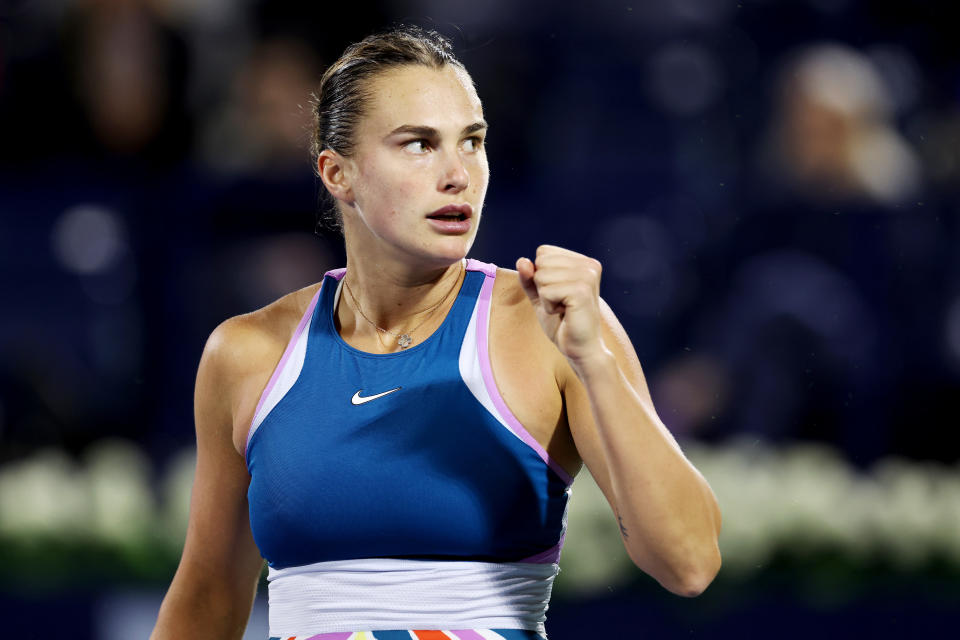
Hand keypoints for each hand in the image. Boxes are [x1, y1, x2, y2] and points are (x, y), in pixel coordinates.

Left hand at [516, 245, 606, 364]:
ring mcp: (587, 276)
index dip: (541, 275)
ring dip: (545, 298)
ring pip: (541, 276)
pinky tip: (564, 314)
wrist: (580, 349)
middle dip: (542, 286)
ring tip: (563, 309)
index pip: (543, 252)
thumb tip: (521, 260)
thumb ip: (529, 278)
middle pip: (541, 262)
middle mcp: (589, 265)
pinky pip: (546, 291)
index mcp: (583, 262)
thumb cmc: (562, 323)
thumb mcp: (540, 296)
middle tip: (561, 303)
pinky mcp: (581, 291)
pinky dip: (548, 307)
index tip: (559, 294)